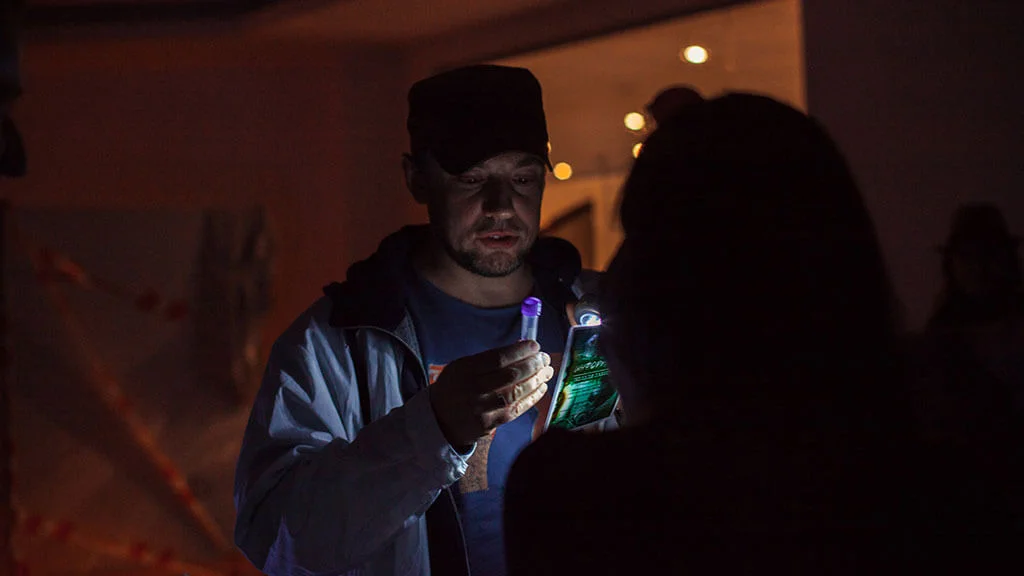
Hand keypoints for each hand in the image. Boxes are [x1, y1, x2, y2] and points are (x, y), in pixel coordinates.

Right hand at [429, 340, 553, 448]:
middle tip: (545, 358)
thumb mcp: (461, 366)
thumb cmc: (454, 387)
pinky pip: (516, 409)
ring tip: (547, 371)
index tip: (535, 346)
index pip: (498, 358)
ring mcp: (482, 408)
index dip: (520, 351)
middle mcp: (473, 389)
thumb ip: (487, 359)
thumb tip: (520, 348)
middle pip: (510, 375)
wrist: (438, 419)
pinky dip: (531, 397)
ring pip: (516, 392)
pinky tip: (541, 388)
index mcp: (465, 370)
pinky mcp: (489, 424)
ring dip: (536, 380)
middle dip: (533, 364)